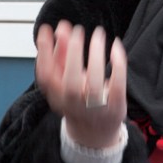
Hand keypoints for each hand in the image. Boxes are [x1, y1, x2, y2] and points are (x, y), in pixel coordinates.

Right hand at [35, 20, 126, 148]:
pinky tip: (115, 46)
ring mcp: (94, 107)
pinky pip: (117, 85)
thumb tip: (62, 28)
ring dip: (96, 55)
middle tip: (77, 31)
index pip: (45, 76)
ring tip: (98, 33)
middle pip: (70, 83)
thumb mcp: (65, 79)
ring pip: (94, 84)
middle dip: (72, 54)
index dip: (44, 52)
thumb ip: (62, 55)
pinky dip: (118, 64)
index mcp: (56, 96)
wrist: (93, 133)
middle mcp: (73, 104)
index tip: (47, 29)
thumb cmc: (78, 99)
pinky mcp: (115, 106)